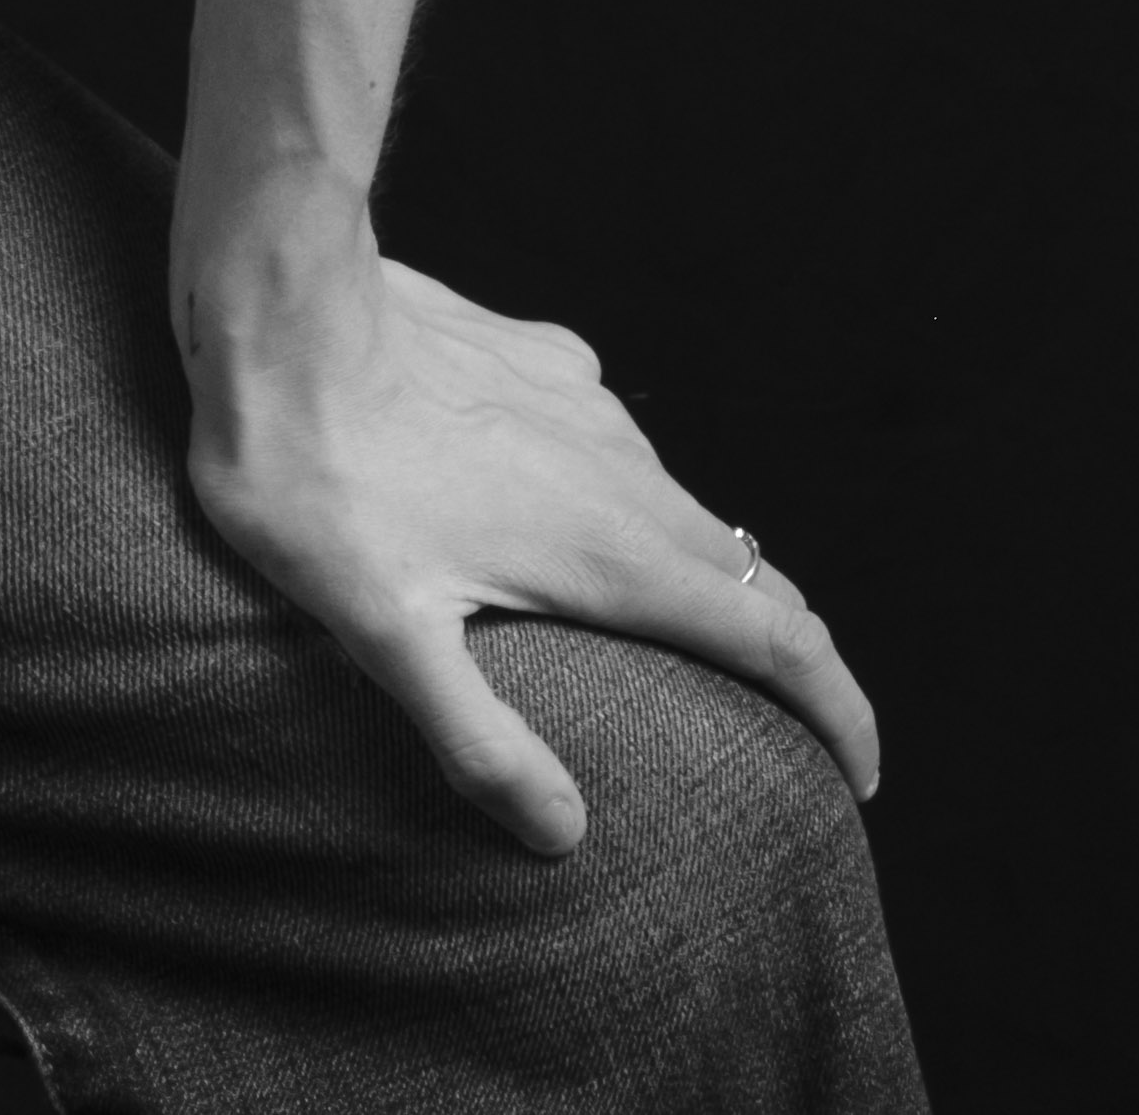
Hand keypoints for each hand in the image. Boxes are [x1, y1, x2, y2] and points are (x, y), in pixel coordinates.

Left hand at [178, 205, 879, 852]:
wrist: (278, 304)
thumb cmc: (316, 476)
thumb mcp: (382, 635)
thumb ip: (478, 740)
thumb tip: (565, 834)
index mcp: (611, 551)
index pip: (777, 639)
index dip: (839, 710)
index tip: (860, 773)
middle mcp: (623, 473)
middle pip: (751, 575)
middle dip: (787, 656)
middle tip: (791, 729)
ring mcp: (584, 403)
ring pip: (684, 505)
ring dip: (709, 576)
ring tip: (690, 638)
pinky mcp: (540, 356)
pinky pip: (615, 441)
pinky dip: (634, 500)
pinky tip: (582, 513)